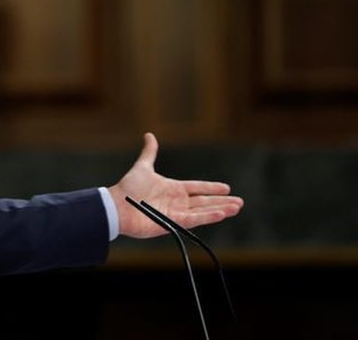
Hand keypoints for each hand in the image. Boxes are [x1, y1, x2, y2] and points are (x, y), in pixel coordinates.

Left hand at [108, 133, 242, 238]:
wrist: (118, 206)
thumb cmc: (128, 188)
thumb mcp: (143, 167)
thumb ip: (149, 152)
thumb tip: (149, 135)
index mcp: (173, 188)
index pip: (197, 188)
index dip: (211, 188)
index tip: (226, 188)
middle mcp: (177, 201)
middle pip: (204, 201)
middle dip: (222, 201)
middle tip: (239, 202)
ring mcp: (176, 213)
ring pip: (203, 211)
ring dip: (220, 209)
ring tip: (236, 208)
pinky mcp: (173, 222)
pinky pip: (194, 219)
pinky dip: (208, 217)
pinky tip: (222, 213)